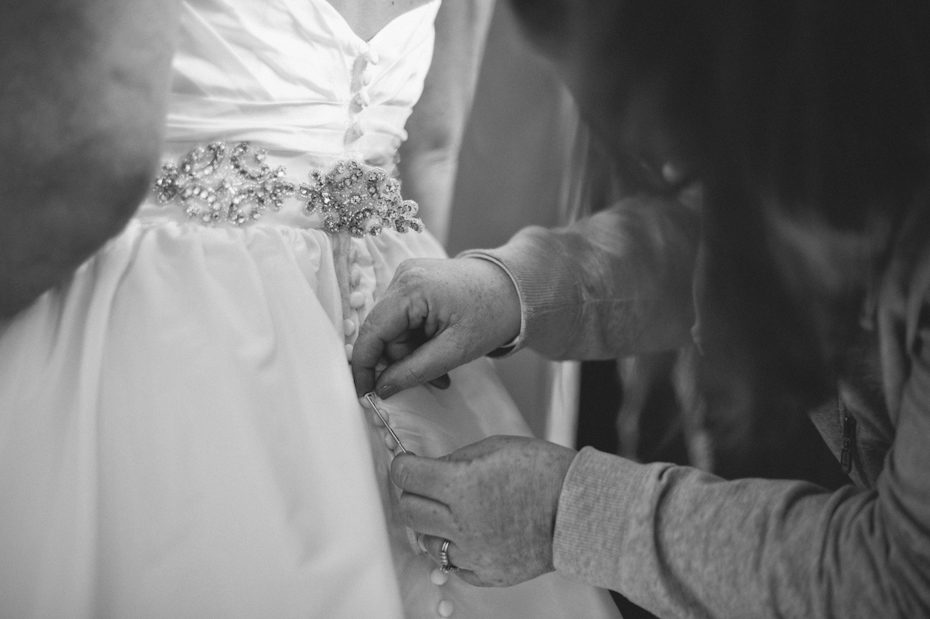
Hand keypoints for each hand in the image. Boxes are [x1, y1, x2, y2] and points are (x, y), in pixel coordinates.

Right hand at [351, 257, 520, 397]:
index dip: (364, 366)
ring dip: (414, 354)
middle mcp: (403, 277)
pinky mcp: (414, 283)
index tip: (365, 395)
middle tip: (437, 380)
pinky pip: (404, 320)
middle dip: (404, 362)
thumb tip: (381, 388)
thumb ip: (414, 371)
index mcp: (411, 288)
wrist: (516, 287)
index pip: (372, 332)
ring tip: (444, 367)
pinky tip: (439, 347)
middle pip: (384, 333)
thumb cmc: (493, 315)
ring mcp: (407, 277)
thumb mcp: (455, 350)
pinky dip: (418, 340)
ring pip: (394, 330)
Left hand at [390, 435, 576, 586]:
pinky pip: (452, 564)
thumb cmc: (545, 471)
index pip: (407, 476)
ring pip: (427, 541)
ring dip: (433, 524)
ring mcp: (473, 553)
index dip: (404, 466)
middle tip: (428, 486)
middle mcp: (462, 522)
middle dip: (414, 493)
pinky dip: (455, 549)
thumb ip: (458, 459)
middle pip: (410, 510)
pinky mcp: (486, 574)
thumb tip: (433, 467)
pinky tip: (471, 533)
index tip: (408, 464)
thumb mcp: (497, 446)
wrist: (581, 509)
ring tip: (455, 512)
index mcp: (462, 484)